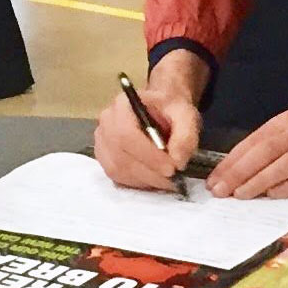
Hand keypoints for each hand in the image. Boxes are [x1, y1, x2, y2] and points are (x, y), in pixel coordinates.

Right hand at [93, 70, 202, 192]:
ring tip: (167, 180)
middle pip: (120, 156)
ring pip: (117, 170)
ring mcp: (102, 142)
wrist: (161, 108)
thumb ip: (185, 136)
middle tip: (174, 180)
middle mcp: (106, 123)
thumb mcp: (185, 114)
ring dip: (145, 180)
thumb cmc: (170, 108)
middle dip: (150, 173)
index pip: (126, 135)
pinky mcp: (105, 158)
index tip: (172, 169)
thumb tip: (178, 162)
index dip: (148, 156)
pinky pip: (117, 177)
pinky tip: (154, 178)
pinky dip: (138, 182)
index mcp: (123, 105)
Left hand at [205, 82, 287, 197]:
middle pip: (262, 153)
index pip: (252, 143)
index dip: (231, 162)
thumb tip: (242, 166)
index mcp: (285, 122)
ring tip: (239, 195)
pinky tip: (273, 195)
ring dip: (258, 181)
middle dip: (238, 173)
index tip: (214, 179)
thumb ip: (273, 142)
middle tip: (219, 191)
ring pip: (282, 165)